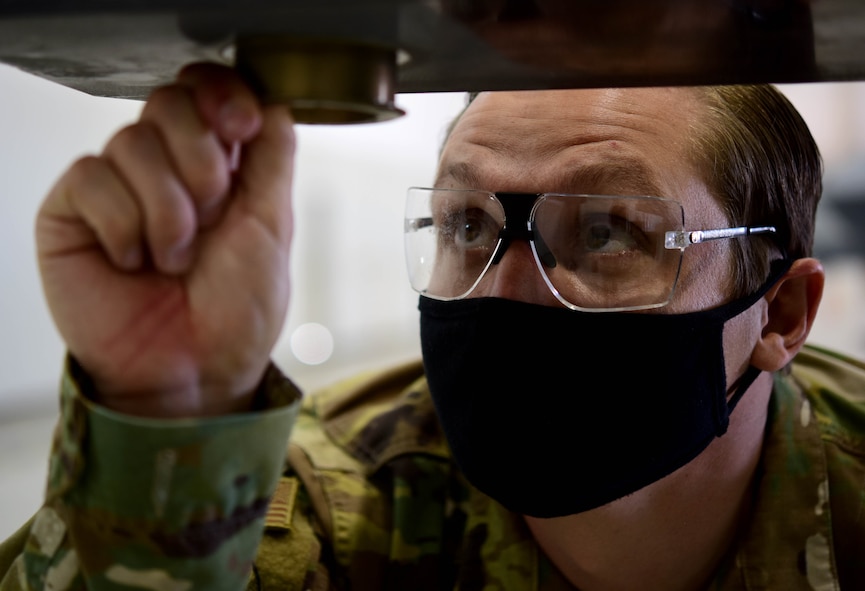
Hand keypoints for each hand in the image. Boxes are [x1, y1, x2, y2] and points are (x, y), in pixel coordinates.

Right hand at [35, 63, 295, 417]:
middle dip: (201, 161)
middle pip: (169, 102)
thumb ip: (272, 160)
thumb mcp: (271, 228)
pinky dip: (124, 226)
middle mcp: (164, 167)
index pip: (205, 91)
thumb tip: (274, 102)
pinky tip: (133, 262)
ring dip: (169, 210)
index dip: (221, 95)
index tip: (242, 127)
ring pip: (132, 142)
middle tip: (213, 216)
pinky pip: (92, 178)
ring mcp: (116, 186)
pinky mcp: (72, 212)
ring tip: (175, 260)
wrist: (195, 371)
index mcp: (216, 164)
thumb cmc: (237, 310)